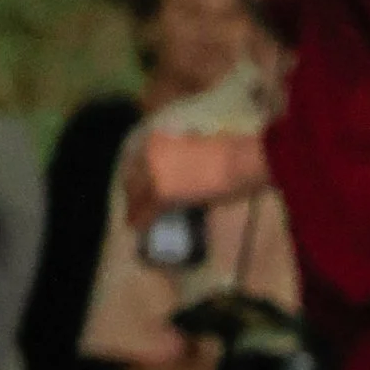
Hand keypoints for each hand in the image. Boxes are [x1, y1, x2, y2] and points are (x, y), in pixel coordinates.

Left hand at [124, 127, 263, 231]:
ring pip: (136, 197)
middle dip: (133, 193)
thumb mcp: (194, 149)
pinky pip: (147, 212)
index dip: (136, 176)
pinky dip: (142, 221)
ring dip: (136, 208)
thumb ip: (180, 157)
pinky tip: (140, 228)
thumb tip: (178, 171)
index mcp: (156, 141)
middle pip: (132, 180)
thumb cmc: (226, 153)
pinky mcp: (161, 196)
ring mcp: (153, 176)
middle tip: (137, 205)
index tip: (139, 185)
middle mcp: (148, 157)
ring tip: (138, 218)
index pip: (137, 163)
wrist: (237, 162)